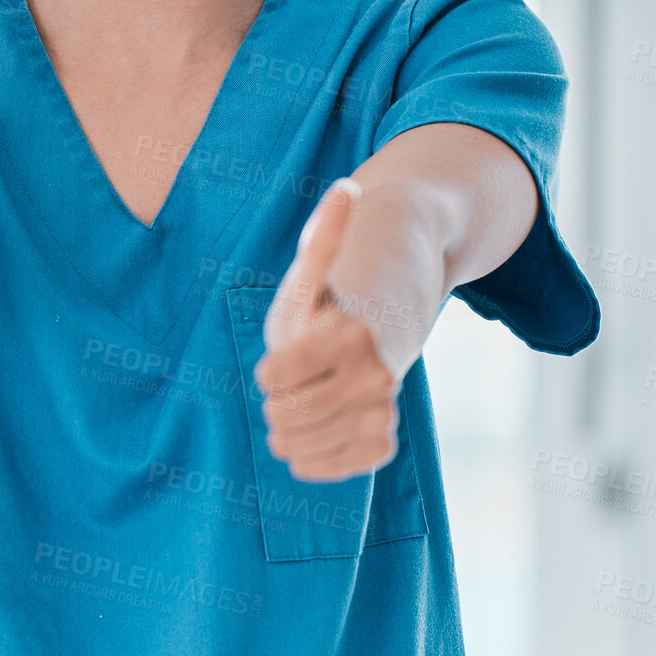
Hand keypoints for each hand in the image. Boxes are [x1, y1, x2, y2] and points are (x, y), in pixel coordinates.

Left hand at [256, 179, 401, 481]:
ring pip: (308, 445)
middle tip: (286, 388)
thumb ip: (324, 239)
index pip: (275, 378)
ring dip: (288, 435)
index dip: (271, 371)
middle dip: (276, 403)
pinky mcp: (384, 439)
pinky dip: (318, 460)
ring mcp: (382, 409)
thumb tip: (347, 188)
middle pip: (288, 415)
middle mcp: (374, 374)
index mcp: (349, 333)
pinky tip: (312, 439)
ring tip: (292, 413)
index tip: (281, 359)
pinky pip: (340, 467)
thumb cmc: (334, 294)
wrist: (383, 327)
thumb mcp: (315, 270)